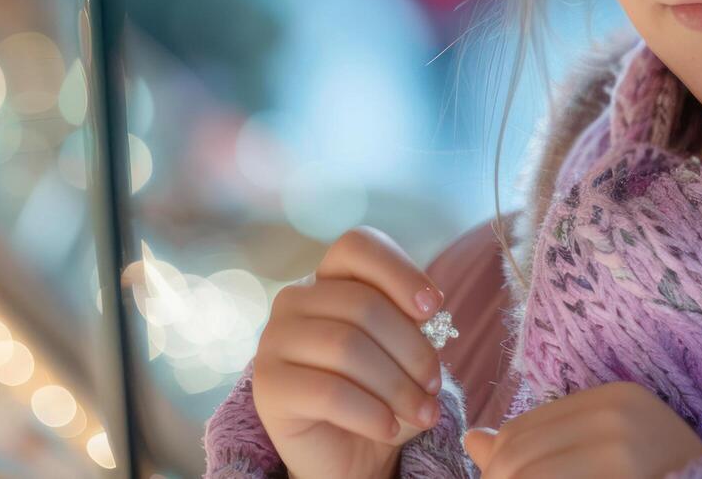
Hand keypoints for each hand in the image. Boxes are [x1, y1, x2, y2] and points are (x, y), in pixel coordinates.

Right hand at [251, 226, 447, 478]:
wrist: (350, 455)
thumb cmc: (380, 395)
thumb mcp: (404, 353)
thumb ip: (412, 324)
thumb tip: (426, 313)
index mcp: (328, 280)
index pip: (357, 246)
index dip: (399, 271)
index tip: (434, 308)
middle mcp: (294, 300)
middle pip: (362, 304)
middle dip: (411, 349)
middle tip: (434, 387)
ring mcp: (273, 340)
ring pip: (346, 347)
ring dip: (397, 386)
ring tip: (423, 413)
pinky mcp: (267, 386)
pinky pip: (328, 392)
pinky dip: (370, 413)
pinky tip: (389, 428)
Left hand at [461, 381, 701, 478]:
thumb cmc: (659, 478)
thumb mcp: (603, 452)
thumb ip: (538, 444)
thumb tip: (472, 441)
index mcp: (610, 398)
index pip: (522, 431)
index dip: (501, 468)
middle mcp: (615, 415)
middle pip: (518, 456)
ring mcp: (621, 449)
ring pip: (527, 477)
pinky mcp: (624, 477)